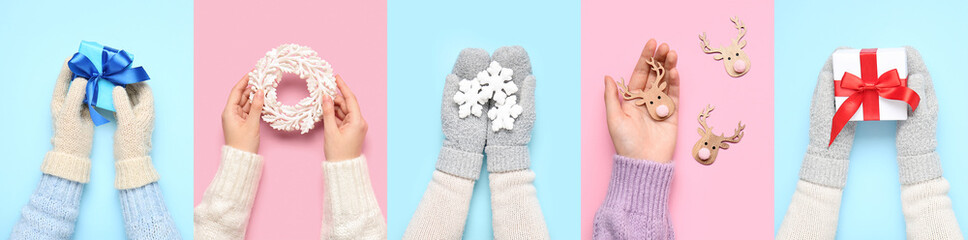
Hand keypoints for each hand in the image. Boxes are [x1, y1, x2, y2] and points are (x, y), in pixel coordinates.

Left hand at [50, 58, 94, 156]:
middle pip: (75, 80)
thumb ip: (75, 95)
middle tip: (94, 60)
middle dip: (84, 70)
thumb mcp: (70, 113)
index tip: (77, 56)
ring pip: (87, 87)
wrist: (76, 153)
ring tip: (102, 68)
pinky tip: (108, 83)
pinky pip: (95, 96)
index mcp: (60, 99)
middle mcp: (69, 99)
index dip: (69, 66)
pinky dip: (100, 89)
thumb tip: (82, 79)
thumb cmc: (69, 134)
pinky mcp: (90, 110)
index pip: (63, 78)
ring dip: (94, 78)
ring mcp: (79, 104)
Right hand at [112, 82, 154, 159]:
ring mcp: (135, 118)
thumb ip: (122, 104)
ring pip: (128, 100)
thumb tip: (116, 87)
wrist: (130, 162)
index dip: (136, 80)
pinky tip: (105, 97)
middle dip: (126, 83)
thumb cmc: (131, 143)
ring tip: (107, 83)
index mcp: (147, 110)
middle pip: (136, 93)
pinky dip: (115, 101)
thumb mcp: (126, 122)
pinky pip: (122, 108)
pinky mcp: (128, 123)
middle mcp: (143, 112)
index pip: (145, 89)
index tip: (123, 73)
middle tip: (112, 76)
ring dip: (120, 92)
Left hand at [222, 74, 263, 153]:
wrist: (242, 159)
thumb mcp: (252, 124)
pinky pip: (249, 109)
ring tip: (265, 88)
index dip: (244, 81)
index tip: (252, 73)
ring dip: (254, 96)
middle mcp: (231, 113)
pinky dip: (255, 105)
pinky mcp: (242, 122)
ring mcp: (237, 117)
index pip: (236, 91)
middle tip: (262, 79)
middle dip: (251, 87)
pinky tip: (263, 100)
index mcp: (229, 111)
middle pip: (241, 95)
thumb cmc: (244, 144)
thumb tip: (260, 92)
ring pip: (246, 102)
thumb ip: (257, 107)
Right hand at [321, 75, 366, 160]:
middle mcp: (359, 122)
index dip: (343, 87)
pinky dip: (335, 113)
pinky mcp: (351, 130)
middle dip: (335, 97)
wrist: (343, 168)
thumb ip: (328, 112)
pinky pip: (343, 117)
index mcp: (357, 121)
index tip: (336, 77)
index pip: (350, 99)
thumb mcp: (330, 131)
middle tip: (323, 90)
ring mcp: (356, 126)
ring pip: (344, 110)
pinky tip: (326, 110)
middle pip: (347, 104)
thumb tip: (326, 97)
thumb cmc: (338, 152)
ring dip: (334, 105)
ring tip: (322, 100)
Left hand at [603, 39, 678, 161]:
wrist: (643, 163)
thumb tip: (608, 77)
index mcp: (632, 100)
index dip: (645, 59)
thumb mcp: (614, 118)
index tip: (651, 43)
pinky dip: (675, 83)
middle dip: (659, 60)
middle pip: (654, 75)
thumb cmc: (625, 143)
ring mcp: (660, 106)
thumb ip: (612, 96)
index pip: (639, 74)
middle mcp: (647, 101)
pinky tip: (675, 71)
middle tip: (664, 46)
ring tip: (672, 53)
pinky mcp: (672, 114)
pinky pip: (674, 95)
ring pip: (666, 82)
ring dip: (669, 67)